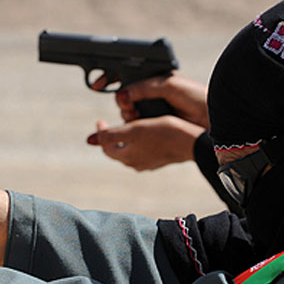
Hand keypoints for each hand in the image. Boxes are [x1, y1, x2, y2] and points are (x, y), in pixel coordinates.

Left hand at [87, 117, 205, 170]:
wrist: (190, 142)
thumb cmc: (164, 133)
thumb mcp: (134, 130)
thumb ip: (112, 135)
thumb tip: (93, 138)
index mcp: (126, 156)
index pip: (105, 146)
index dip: (100, 133)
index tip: (100, 120)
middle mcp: (135, 163)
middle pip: (116, 150)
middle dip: (112, 136)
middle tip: (110, 123)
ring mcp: (147, 163)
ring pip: (129, 150)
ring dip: (125, 138)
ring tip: (127, 125)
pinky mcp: (158, 160)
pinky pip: (142, 150)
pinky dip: (138, 141)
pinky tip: (144, 132)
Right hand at [91, 72, 208, 127]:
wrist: (212, 117)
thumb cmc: (195, 96)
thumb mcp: (168, 84)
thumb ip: (143, 87)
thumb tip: (122, 94)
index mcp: (154, 79)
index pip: (126, 74)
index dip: (109, 77)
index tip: (97, 84)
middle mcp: (151, 93)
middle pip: (124, 95)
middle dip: (120, 99)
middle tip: (126, 104)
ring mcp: (152, 109)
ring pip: (128, 111)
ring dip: (126, 113)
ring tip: (134, 113)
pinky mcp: (155, 125)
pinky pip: (137, 125)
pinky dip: (133, 125)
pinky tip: (137, 123)